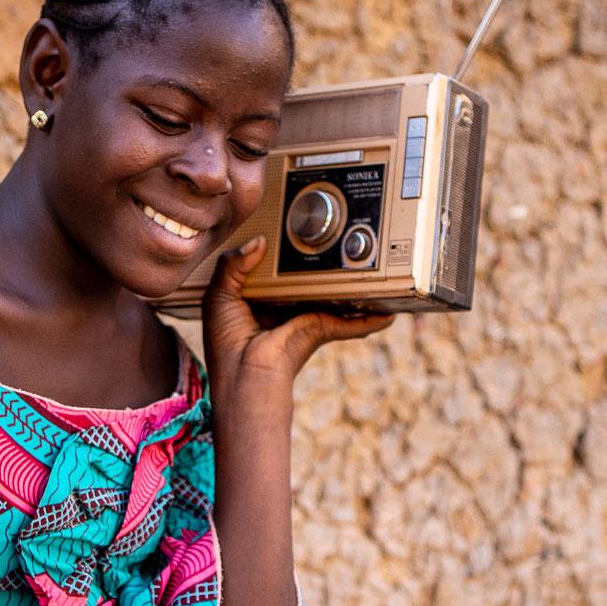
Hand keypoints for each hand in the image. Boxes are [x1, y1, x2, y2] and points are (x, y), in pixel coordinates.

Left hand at [200, 236, 394, 409]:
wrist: (246, 373)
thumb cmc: (226, 342)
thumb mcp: (218, 295)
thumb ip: (232, 265)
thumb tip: (258, 242)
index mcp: (258, 300)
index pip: (272, 272)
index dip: (280, 254)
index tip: (292, 232)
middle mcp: (284, 308)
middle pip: (307, 282)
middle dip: (322, 266)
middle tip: (338, 240)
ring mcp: (306, 318)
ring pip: (332, 298)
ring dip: (351, 289)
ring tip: (370, 268)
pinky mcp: (321, 328)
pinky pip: (350, 323)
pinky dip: (369, 321)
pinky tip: (387, 314)